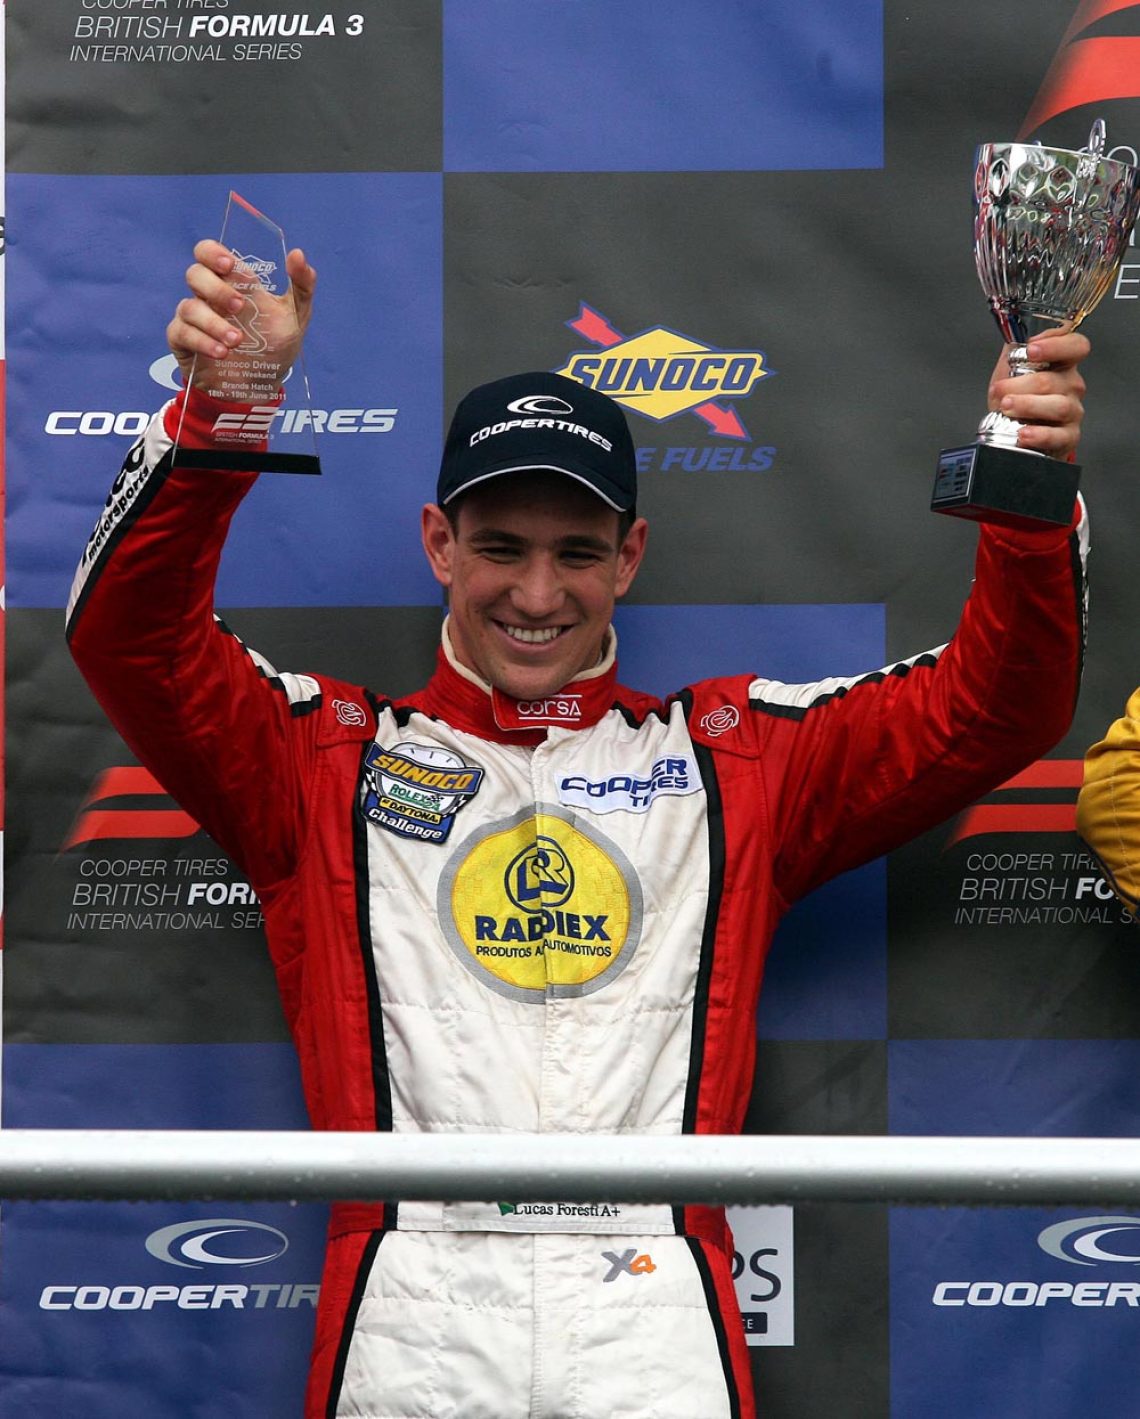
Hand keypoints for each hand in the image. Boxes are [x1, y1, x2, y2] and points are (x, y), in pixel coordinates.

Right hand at [166, 239, 316, 399]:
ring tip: (236, 340)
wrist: (260, 387)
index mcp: (233, 283)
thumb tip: (298, 254)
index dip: (212, 253)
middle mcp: (209, 296)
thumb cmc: (274, 347)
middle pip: (195, 274)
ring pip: (189, 306)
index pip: (208, 253)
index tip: (229, 265)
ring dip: (213, 322)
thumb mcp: (296, 316)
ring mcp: (194, 318)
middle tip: (240, 307)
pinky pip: (181, 332)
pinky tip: (221, 352)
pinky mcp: (183, 341)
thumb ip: (302, 286)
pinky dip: (202, 341)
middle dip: (216, 288)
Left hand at [986, 327, 1088, 459]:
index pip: (1076, 346)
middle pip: (1054, 380)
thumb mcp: (1010, 371)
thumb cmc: (1016, 400)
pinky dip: (1039, 435)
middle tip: (1000, 390)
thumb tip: (1012, 333)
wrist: (1012, 434)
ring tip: (1006, 408)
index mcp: (1062, 365)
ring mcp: (1072, 412)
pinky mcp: (1068, 437)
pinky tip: (1023, 433)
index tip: (1031, 350)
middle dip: (1022, 384)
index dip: (1056, 345)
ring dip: (1028, 406)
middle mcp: (1071, 387)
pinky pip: (1058, 436)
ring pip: (1059, 406)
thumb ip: (1014, 350)